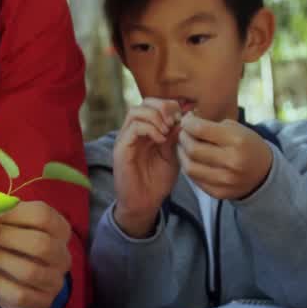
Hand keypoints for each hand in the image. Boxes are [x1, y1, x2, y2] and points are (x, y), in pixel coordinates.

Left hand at [0, 200, 72, 307]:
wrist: (24, 284)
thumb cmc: (17, 246)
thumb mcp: (15, 226)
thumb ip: (3, 215)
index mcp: (60, 230)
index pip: (44, 215)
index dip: (14, 213)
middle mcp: (63, 256)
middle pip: (41, 244)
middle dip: (8, 237)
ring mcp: (55, 281)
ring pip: (30, 271)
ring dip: (1, 259)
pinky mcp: (43, 302)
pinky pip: (19, 294)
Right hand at [112, 99, 181, 237]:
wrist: (145, 204)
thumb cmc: (158, 182)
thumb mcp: (173, 156)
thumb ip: (176, 137)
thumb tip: (185, 117)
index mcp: (146, 130)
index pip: (155, 104)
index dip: (170, 106)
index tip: (183, 120)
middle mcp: (133, 131)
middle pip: (144, 103)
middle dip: (163, 107)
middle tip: (175, 121)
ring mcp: (125, 139)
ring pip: (136, 111)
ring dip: (156, 116)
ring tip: (168, 130)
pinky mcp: (121, 148)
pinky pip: (133, 128)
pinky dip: (149, 129)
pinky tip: (161, 140)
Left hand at [176, 113, 272, 200]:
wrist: (264, 173)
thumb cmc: (247, 145)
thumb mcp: (237, 129)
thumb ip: (211, 125)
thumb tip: (187, 123)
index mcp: (237, 141)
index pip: (201, 129)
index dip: (188, 123)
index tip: (186, 121)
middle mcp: (232, 162)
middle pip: (193, 149)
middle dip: (183, 138)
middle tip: (183, 133)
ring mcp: (225, 180)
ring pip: (190, 167)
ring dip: (182, 154)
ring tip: (184, 147)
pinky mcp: (219, 193)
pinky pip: (195, 180)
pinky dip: (190, 168)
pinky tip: (191, 160)